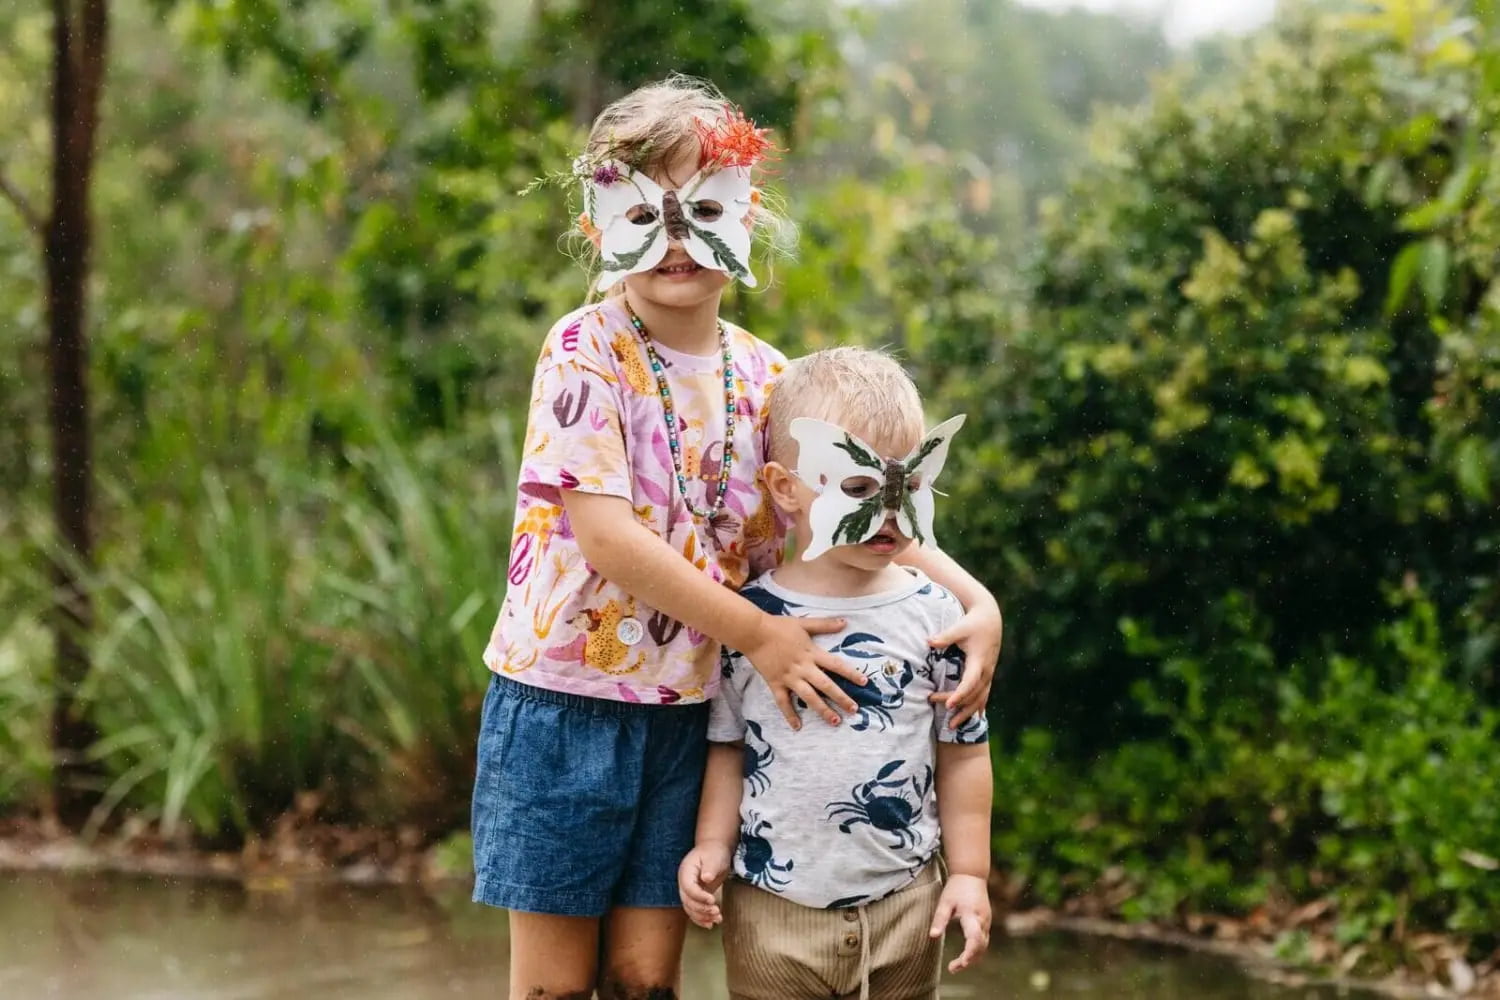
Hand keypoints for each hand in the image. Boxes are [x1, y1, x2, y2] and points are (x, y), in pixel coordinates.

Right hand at [678, 841, 733, 927]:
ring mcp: (688, 891)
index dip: (699, 896)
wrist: (714, 851)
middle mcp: (684, 883)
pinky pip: (695, 910)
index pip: (689, 888)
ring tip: (717, 919)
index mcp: (686, 871)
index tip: (713, 900)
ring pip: (690, 909)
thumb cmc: (714, 852)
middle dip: (702, 909)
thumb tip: (706, 878)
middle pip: (688, 901)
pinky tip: (711, 924)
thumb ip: (710, 867)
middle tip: (717, 912)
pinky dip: (702, 919)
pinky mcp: (695, 897)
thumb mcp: (714, 857)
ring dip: (703, 917)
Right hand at [742, 614, 866, 729]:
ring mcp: (789, 678)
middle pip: (826, 685)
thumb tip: (845, 622)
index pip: (836, 664)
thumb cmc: (779, 626)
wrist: (754, 633)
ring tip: (835, 722)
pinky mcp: (776, 684)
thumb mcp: (804, 623)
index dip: (851, 673)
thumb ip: (825, 625)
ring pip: (809, 697)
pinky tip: (797, 727)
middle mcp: (803, 668)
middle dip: (841, 698)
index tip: (864, 682)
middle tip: (854, 710)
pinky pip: (783, 702)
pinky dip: (790, 715)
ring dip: (822, 710)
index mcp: (811, 653)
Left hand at [927, 594, 1000, 727]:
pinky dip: (977, 707)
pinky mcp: (987, 674)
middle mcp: (986, 670)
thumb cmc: (973, 622)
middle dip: (958, 706)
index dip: (960, 695)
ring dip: (967, 713)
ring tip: (952, 727)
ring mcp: (988, 674)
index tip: (949, 704)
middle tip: (940, 711)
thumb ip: (944, 636)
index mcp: (979, 661)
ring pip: (980, 699)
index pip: (970, 682)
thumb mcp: (959, 627)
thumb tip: (928, 642)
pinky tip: (973, 718)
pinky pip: (984, 695)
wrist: (991, 619)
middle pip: (973, 695)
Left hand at [929, 873, 990, 972]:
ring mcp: (986, 922)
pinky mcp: (986, 922)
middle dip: (968, 960)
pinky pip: (984, 941)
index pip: (975, 939)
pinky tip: (965, 956)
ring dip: (972, 958)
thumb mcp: (945, 902)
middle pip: (980, 947)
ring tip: (955, 966)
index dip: (969, 953)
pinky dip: (976, 951)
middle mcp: (983, 921)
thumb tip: (933, 936)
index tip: (960, 963)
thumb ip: (939, 919)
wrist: (972, 875)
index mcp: (972, 916)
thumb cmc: (956, 888)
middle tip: (952, 968)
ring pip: (984, 946)